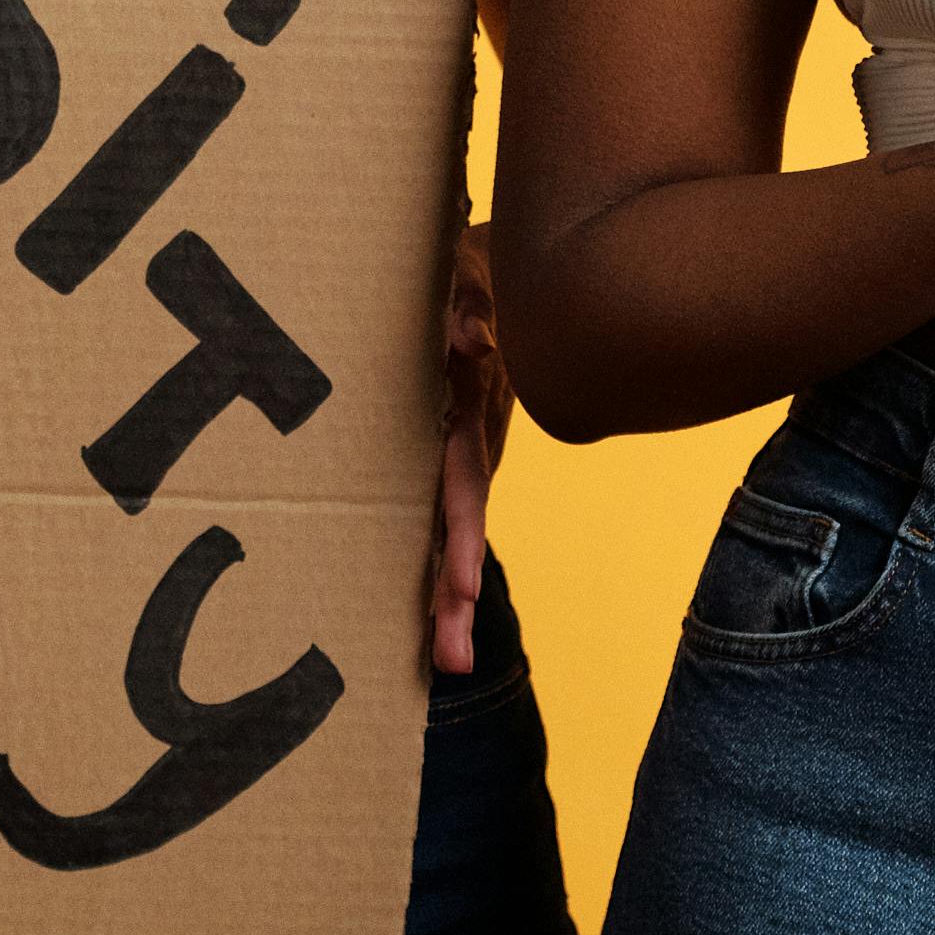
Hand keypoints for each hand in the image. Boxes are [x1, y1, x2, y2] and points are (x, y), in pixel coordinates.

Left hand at [430, 221, 509, 678]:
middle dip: (456, 593)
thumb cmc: (471, 274)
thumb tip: (467, 340)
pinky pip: (442, 510)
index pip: (465, 485)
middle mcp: (471, 442)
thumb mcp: (471, 280)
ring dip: (450, 593)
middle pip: (463, 526)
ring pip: (455, 529)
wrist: (498, 272)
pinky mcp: (451, 449)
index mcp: (469, 411)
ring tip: (450, 663)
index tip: (462, 592)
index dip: (460, 538)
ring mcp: (464, 451)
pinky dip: (440, 561)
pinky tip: (436, 613)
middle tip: (453, 660)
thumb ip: (470, 307)